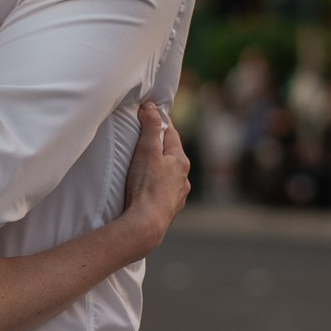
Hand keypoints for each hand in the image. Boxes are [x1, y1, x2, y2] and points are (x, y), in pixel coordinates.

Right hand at [121, 99, 189, 251]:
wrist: (146, 224)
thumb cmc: (146, 185)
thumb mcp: (147, 150)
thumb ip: (150, 127)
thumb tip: (151, 106)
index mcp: (181, 161)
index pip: (172, 134)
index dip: (162, 124)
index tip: (153, 115)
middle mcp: (184, 178)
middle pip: (172, 156)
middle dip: (160, 148)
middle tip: (146, 141)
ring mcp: (178, 196)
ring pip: (169, 176)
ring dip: (160, 170)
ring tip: (146, 169)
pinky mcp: (169, 210)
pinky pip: (164, 193)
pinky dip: (157, 188)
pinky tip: (148, 191)